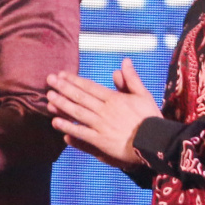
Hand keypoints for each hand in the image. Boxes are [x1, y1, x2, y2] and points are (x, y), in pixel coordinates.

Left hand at [47, 60, 162, 167]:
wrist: (155, 142)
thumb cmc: (150, 118)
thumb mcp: (143, 95)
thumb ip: (131, 79)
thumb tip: (124, 62)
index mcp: (114, 98)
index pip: (89, 87)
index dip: (74, 80)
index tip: (61, 74)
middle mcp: (104, 110)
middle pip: (80, 97)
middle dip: (63, 88)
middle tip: (49, 80)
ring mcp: (101, 126)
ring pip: (78, 113)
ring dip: (62, 104)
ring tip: (49, 97)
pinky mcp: (100, 141)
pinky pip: (81, 133)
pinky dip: (68, 127)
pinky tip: (56, 122)